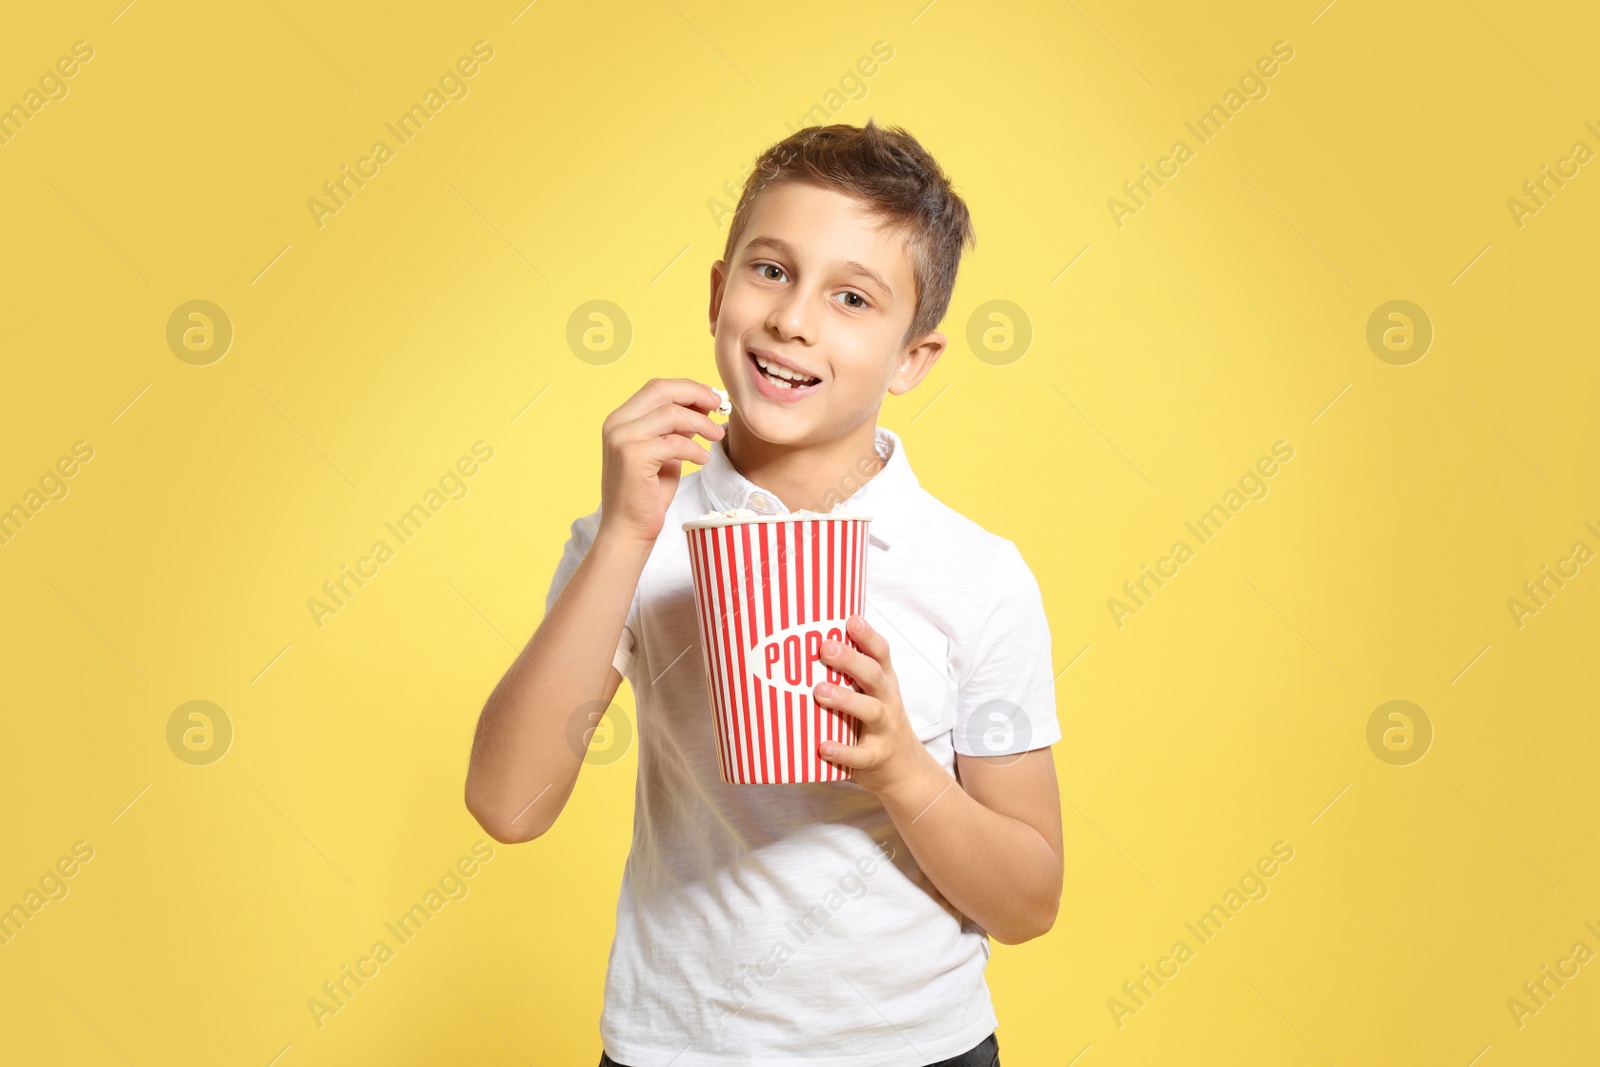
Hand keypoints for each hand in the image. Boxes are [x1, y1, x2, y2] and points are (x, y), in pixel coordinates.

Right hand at [597, 378, 726, 547]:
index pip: (656, 387)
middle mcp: (617, 424)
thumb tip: (703, 404)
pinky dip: (695, 449)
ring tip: (717, 436)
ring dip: (702, 423)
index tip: (711, 397)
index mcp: (621, 419)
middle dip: (696, 394)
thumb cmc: (647, 494)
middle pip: (662, 390)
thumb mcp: (665, 453)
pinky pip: (675, 443)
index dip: (687, 387)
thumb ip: (677, 428)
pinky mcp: (633, 457)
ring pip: (672, 414)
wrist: (628, 530)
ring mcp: (622, 439)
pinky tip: (702, 460)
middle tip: (720, 406)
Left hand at [812, 615, 932, 796]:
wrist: (906, 769)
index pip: (881, 653)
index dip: (867, 636)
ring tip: (819, 690)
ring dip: (845, 699)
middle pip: (875, 676)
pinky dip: (843, 751)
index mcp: (885, 683)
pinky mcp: (877, 757)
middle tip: (825, 647)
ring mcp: (885, 729)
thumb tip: (803, 649)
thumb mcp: (872, 695)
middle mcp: (888, 701)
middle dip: (851, 660)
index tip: (850, 619)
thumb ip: (850, 676)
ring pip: (870, 710)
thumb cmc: (878, 723)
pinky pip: (861, 755)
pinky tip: (823, 746)